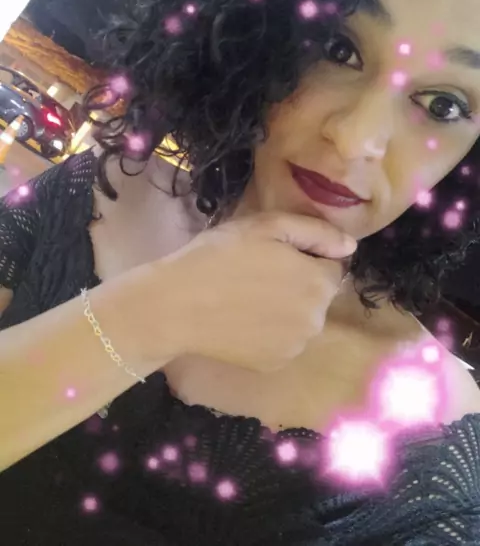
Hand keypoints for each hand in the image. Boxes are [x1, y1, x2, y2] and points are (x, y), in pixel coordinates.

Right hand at [150, 212, 355, 372]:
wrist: (176, 305)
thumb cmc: (220, 256)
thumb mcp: (267, 226)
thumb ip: (316, 232)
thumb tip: (350, 246)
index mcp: (319, 283)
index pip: (332, 266)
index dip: (306, 257)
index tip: (276, 254)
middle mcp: (317, 320)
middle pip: (318, 295)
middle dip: (300, 283)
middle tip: (259, 273)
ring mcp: (296, 346)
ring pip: (302, 320)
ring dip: (287, 308)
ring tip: (249, 297)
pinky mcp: (275, 365)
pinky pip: (285, 342)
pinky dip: (272, 333)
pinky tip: (244, 321)